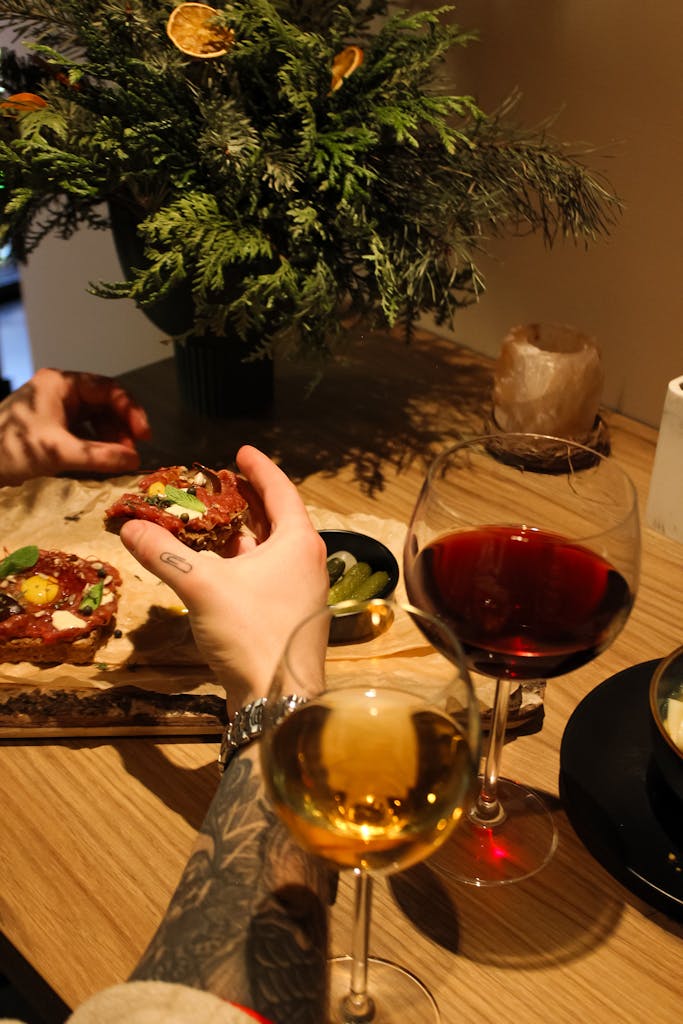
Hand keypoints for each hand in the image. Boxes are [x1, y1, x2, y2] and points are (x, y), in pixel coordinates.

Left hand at [0, 367, 150, 484]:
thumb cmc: (13, 448)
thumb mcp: (59, 453)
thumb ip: (100, 456)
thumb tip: (135, 461)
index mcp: (61, 384)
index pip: (109, 389)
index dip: (131, 411)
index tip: (144, 436)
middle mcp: (59, 390)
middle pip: (104, 403)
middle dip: (121, 427)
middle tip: (132, 451)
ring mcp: (54, 407)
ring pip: (94, 418)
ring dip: (110, 438)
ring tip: (118, 459)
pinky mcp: (50, 424)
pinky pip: (82, 430)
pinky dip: (95, 444)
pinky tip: (101, 460)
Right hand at [119, 445, 328, 713]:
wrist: (279, 700)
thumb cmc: (251, 634)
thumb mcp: (201, 587)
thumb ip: (165, 554)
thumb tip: (129, 527)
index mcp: (299, 543)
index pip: (281, 491)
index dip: (259, 468)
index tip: (241, 452)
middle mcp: (308, 562)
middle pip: (278, 520)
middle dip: (247, 502)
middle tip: (220, 485)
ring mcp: (303, 592)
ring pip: (272, 551)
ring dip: (244, 535)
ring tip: (212, 523)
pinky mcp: (291, 618)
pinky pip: (268, 576)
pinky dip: (245, 564)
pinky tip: (218, 570)